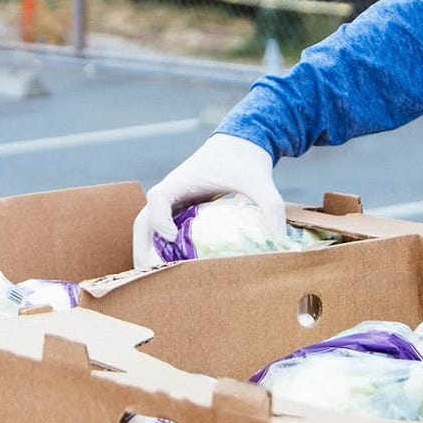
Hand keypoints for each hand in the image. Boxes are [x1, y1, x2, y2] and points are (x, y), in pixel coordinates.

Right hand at [137, 134, 284, 265]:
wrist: (240, 143)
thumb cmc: (246, 159)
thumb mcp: (260, 181)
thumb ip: (270, 206)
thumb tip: (280, 242)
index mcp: (182, 179)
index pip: (158, 199)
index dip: (159, 219)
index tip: (171, 237)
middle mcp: (171, 191)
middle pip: (143, 219)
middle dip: (142, 246)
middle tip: (150, 274)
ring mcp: (173, 201)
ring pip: (147, 226)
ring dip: (146, 250)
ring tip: (155, 279)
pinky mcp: (180, 208)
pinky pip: (162, 229)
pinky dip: (160, 248)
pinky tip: (172, 269)